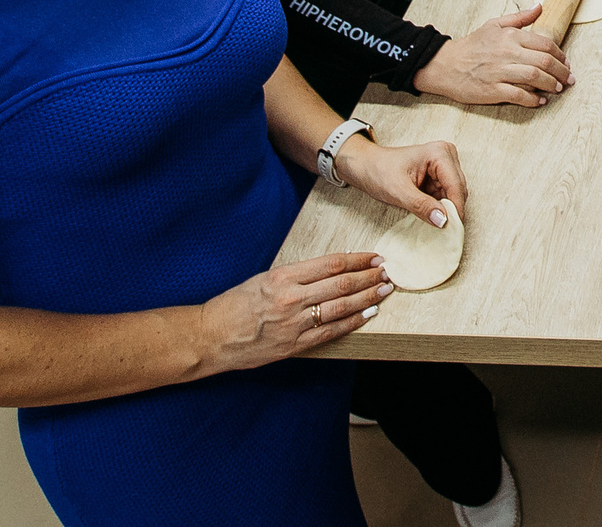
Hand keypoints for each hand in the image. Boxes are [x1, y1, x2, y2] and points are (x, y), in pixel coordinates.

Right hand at [199, 251, 392, 364]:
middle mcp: (292, 298)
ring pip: (341, 308)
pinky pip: (331, 332)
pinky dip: (353, 322)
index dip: (358, 260)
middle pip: (342, 285)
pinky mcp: (295, 345)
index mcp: (283, 277)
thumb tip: (332, 270)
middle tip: (388, 272)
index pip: (331, 264)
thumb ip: (297, 276)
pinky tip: (368, 315)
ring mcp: (295, 324)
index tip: (374, 257)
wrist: (212, 336)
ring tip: (385, 290)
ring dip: (368, 298)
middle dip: (369, 277)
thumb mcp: (265, 279)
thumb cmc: (236, 304)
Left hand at [333, 134, 467, 222]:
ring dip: (446, 211)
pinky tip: (434, 219)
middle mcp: (445, 155)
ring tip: (439, 227)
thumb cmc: (378, 171)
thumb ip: (422, 206)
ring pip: (453, 195)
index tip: (453, 231)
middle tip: (447, 233)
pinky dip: (440, 208)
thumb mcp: (398, 191)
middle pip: (458, 190)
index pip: (456, 186)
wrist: (365, 166)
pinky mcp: (438, 176)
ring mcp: (443, 165)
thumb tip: (443, 221)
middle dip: (452, 211)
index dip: (455, 210)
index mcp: (439, 153)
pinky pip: (445, 196)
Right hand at [414, 5, 573, 108]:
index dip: (560, 55)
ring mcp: (499, 72)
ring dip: (550, 85)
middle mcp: (506, 52)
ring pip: (534, 77)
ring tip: (557, 89)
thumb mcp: (494, 25)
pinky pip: (518, 95)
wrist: (446, 65)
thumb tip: (540, 6)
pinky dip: (532, 100)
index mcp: (510, 36)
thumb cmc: (471, 46)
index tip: (566, 63)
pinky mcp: (492, 90)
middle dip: (561, 72)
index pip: (545, 44)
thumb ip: (520, 17)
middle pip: (544, 62)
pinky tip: (539, 101)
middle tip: (568, 80)